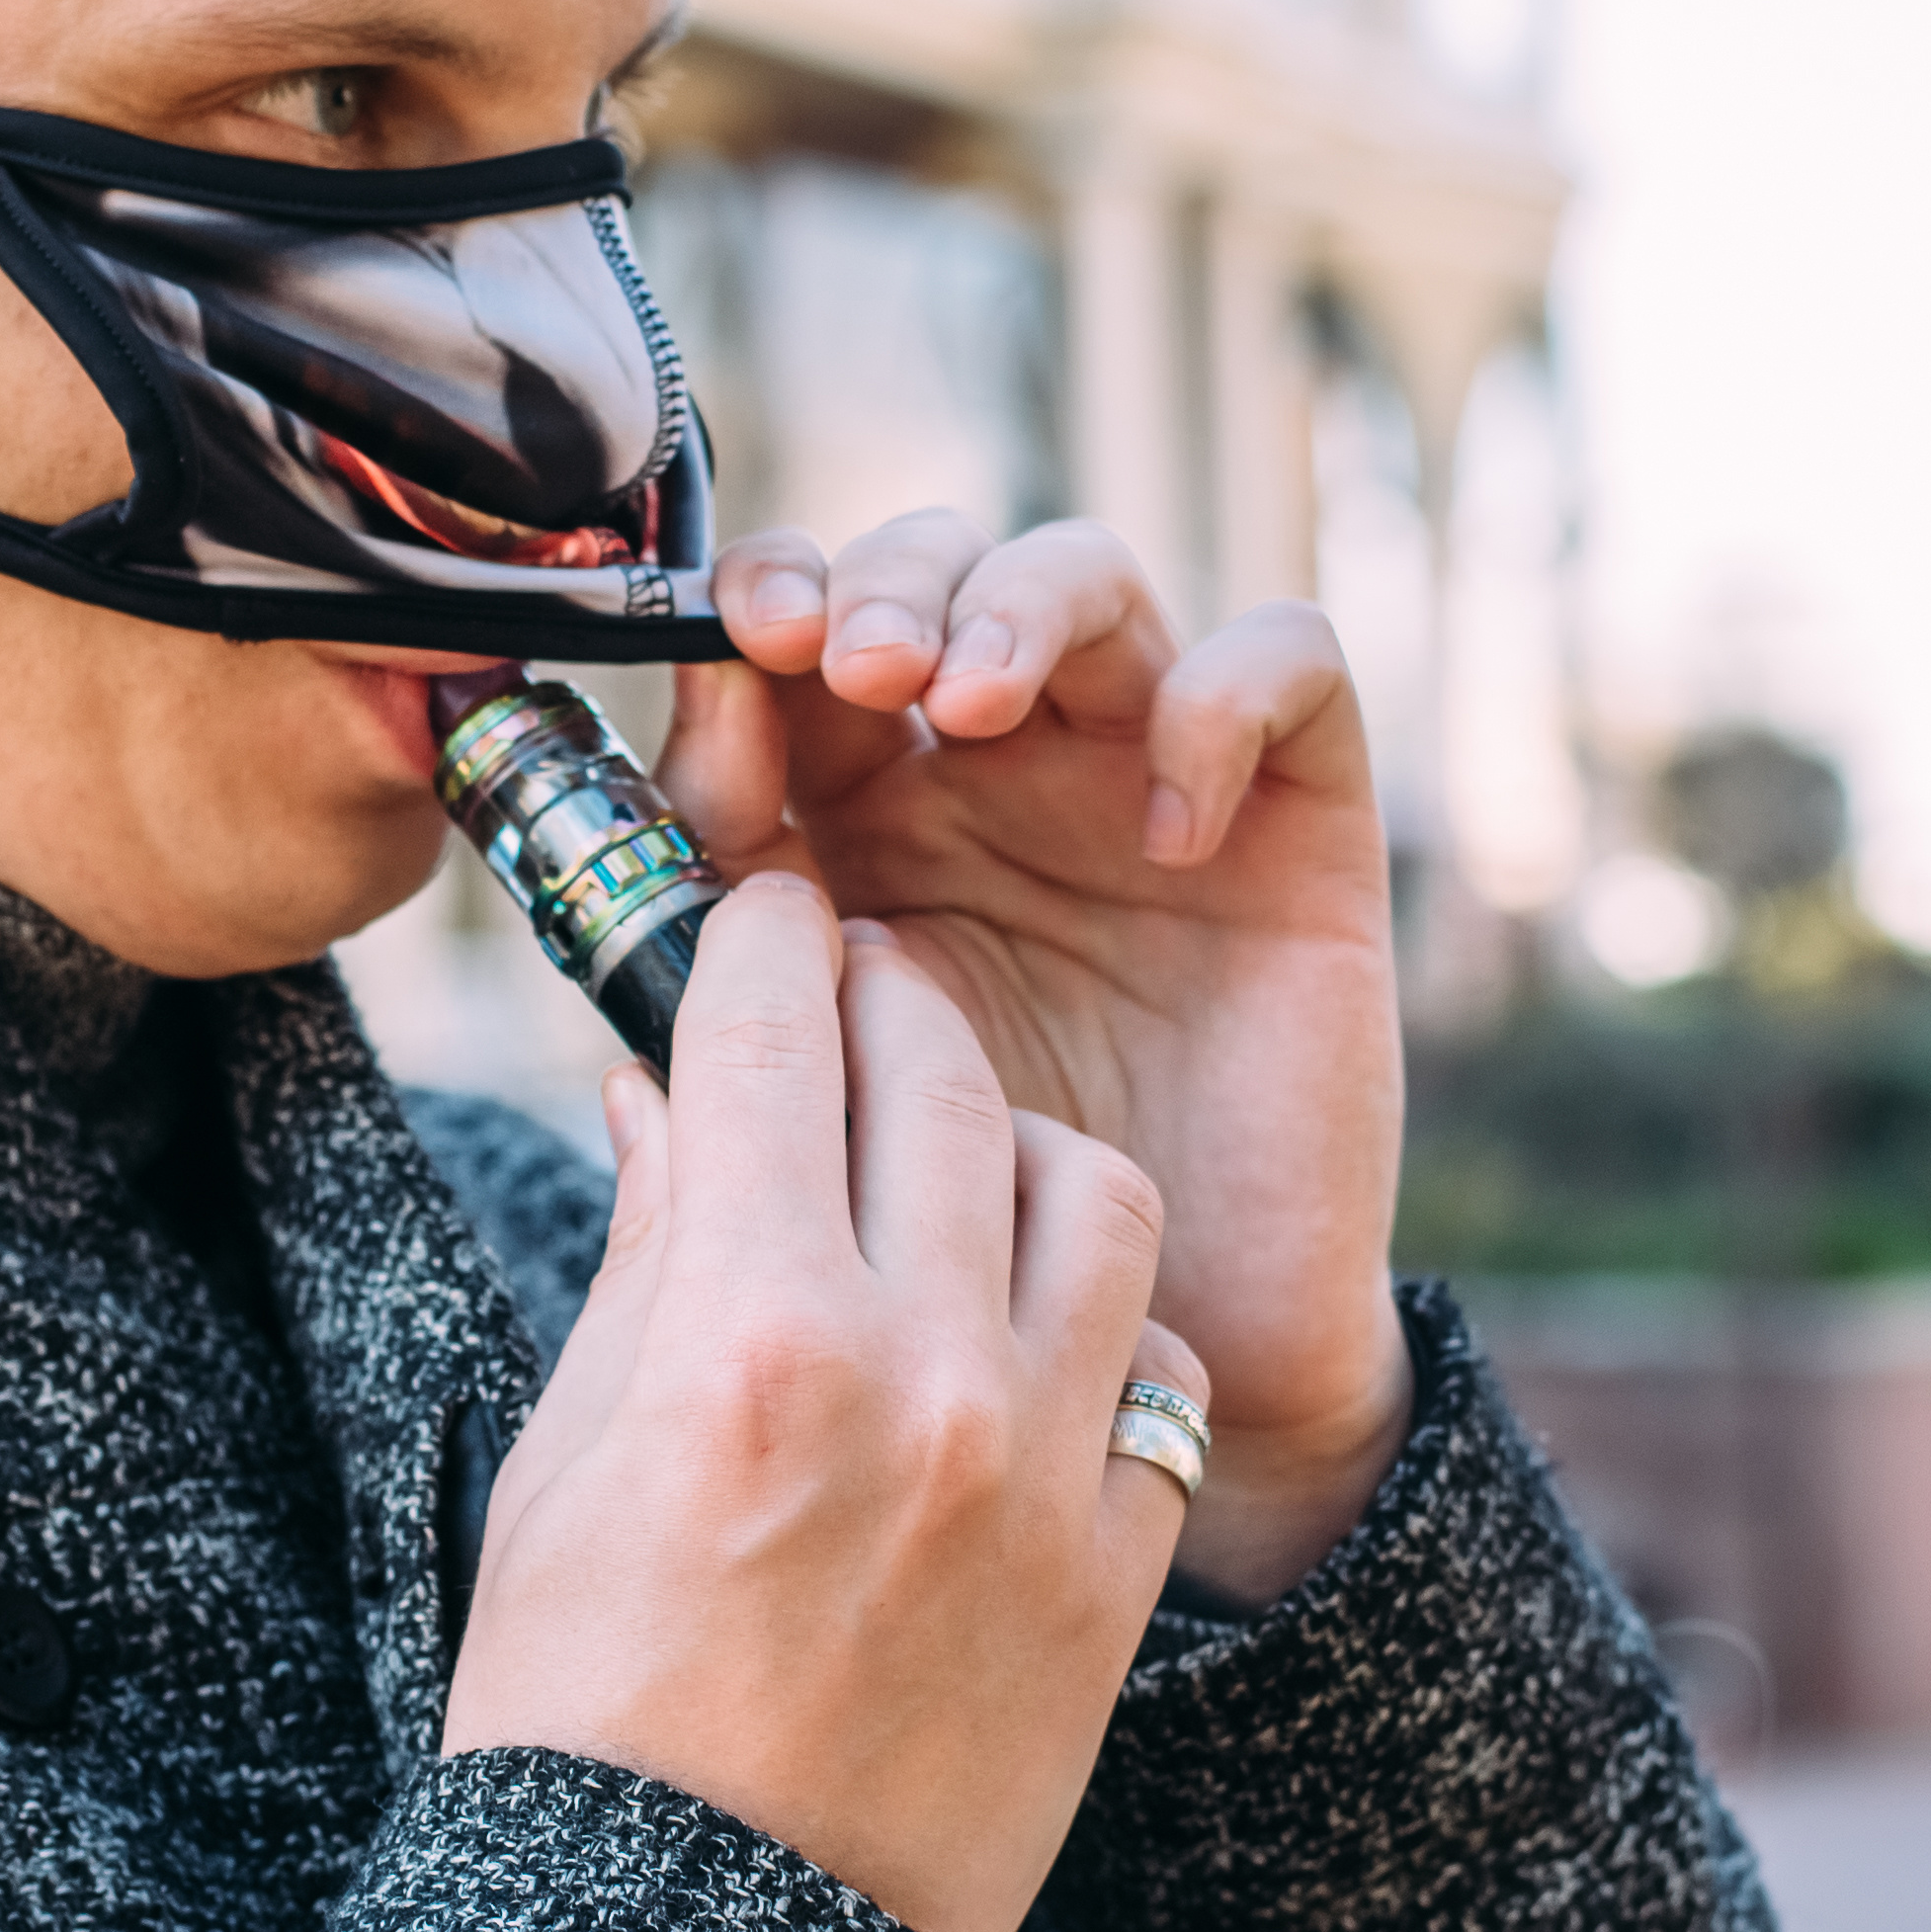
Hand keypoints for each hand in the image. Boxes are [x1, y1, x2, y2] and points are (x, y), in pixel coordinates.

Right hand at [443, 875, 1201, 1931]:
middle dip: (883, 998)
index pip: (768, 1034)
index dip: (759, 938)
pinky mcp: (1115, 1570)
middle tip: (854, 989)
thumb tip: (665, 1093)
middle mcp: (914, 1373)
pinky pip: (1159, 1370)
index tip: (761, 909)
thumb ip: (644, 1258)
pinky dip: (1098, 1323)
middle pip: (935, 1073)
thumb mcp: (564, 1464)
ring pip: (1086, 1191)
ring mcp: (1038, 1471)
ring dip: (1014, 1146)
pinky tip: (1030, 1336)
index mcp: (746, 1334)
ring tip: (956, 1162)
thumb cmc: (581, 1713)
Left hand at [666, 517, 1411, 1598]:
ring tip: (966, 698)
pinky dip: (1221, 698)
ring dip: (1018, 602)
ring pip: (1094, 578)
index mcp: (864, 816)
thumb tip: (633, 842)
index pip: (805, 640)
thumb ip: (727, 983)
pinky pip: (1290, 668)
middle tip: (849, 663)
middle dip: (885, 580)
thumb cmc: (980, 1237)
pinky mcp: (1296, 823)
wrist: (1172, 1366)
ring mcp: (1146, 779)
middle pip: (940, 566)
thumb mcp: (822, 1101)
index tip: (731, 644)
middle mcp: (1004, 773)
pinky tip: (1165, 821)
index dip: (765, 608)